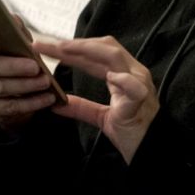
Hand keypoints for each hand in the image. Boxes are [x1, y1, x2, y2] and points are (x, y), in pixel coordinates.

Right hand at [0, 25, 57, 130]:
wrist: (16, 89)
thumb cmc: (16, 57)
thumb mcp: (18, 43)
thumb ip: (16, 32)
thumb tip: (14, 20)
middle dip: (13, 67)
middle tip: (35, 67)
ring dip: (24, 86)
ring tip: (45, 82)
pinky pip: (6, 107)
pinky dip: (29, 103)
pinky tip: (45, 99)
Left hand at [38, 36, 158, 163]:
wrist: (150, 151)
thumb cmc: (131, 131)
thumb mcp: (101, 116)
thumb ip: (82, 106)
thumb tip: (57, 102)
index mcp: (125, 74)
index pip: (97, 54)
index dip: (73, 48)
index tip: (47, 47)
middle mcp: (133, 73)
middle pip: (104, 47)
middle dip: (74, 44)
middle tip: (45, 45)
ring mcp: (139, 84)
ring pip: (114, 57)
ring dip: (86, 50)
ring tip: (63, 50)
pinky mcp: (141, 101)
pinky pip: (134, 87)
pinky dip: (122, 79)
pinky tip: (109, 76)